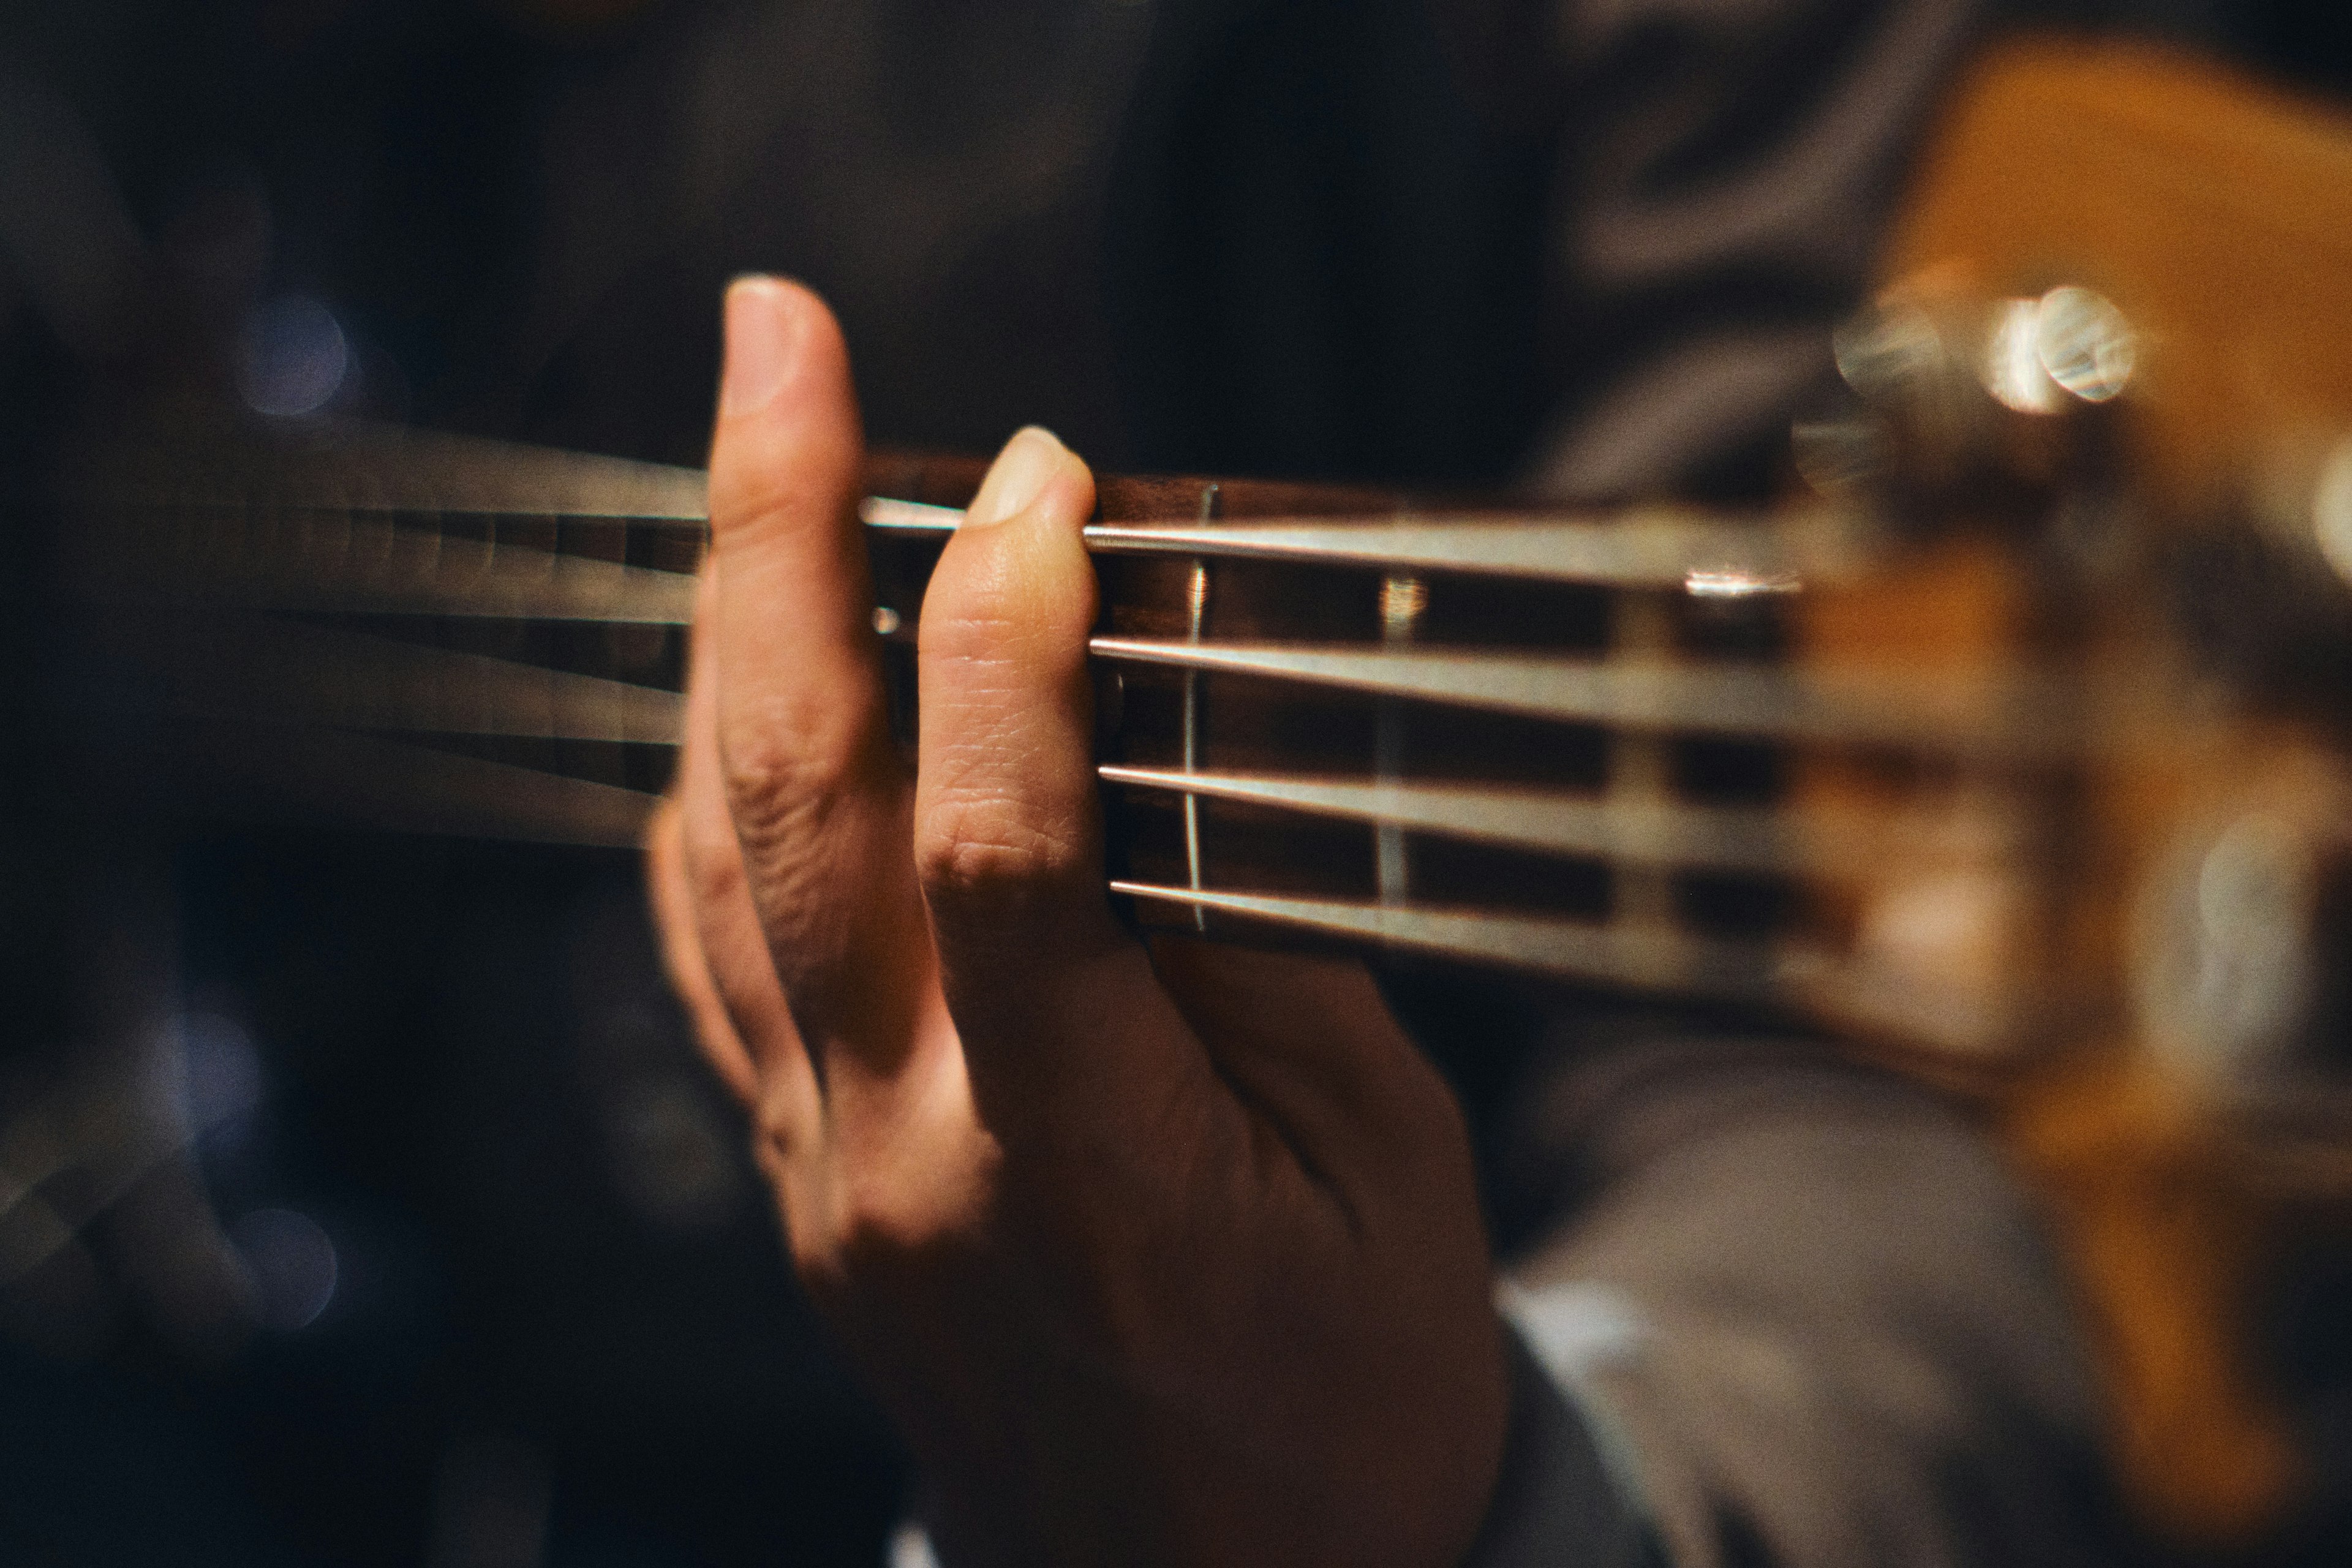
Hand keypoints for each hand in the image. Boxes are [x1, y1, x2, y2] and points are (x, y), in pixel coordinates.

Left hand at [645, 277, 1506, 1566]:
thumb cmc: (1340, 1393)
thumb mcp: (1384, 1167)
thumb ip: (1258, 945)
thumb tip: (1156, 716)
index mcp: (1098, 1182)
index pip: (1003, 865)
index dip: (1013, 646)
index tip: (1052, 485)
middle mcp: (911, 1166)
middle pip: (788, 814)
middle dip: (771, 544)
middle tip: (775, 343)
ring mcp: (820, 1177)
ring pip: (711, 858)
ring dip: (723, 638)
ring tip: (757, 465)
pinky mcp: (794, 1178)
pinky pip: (707, 948)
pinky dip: (714, 780)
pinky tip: (746, 680)